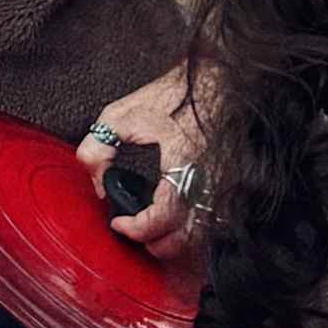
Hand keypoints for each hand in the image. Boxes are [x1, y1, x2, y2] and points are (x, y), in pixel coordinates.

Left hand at [77, 62, 212, 267]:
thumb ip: (98, 150)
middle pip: (187, 240)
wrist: (216, 81)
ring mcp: (224, 186)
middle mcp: (208, 181)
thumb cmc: (171, 95)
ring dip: (176, 243)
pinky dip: (193, 231)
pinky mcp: (230, 186)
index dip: (136, 229)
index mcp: (183, 164)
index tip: (118, 223)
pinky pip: (214, 223)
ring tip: (152, 229)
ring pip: (203, 237)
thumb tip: (97, 185)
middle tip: (134, 232)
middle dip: (157, 245)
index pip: (162, 217)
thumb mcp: (121, 115)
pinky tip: (176, 222)